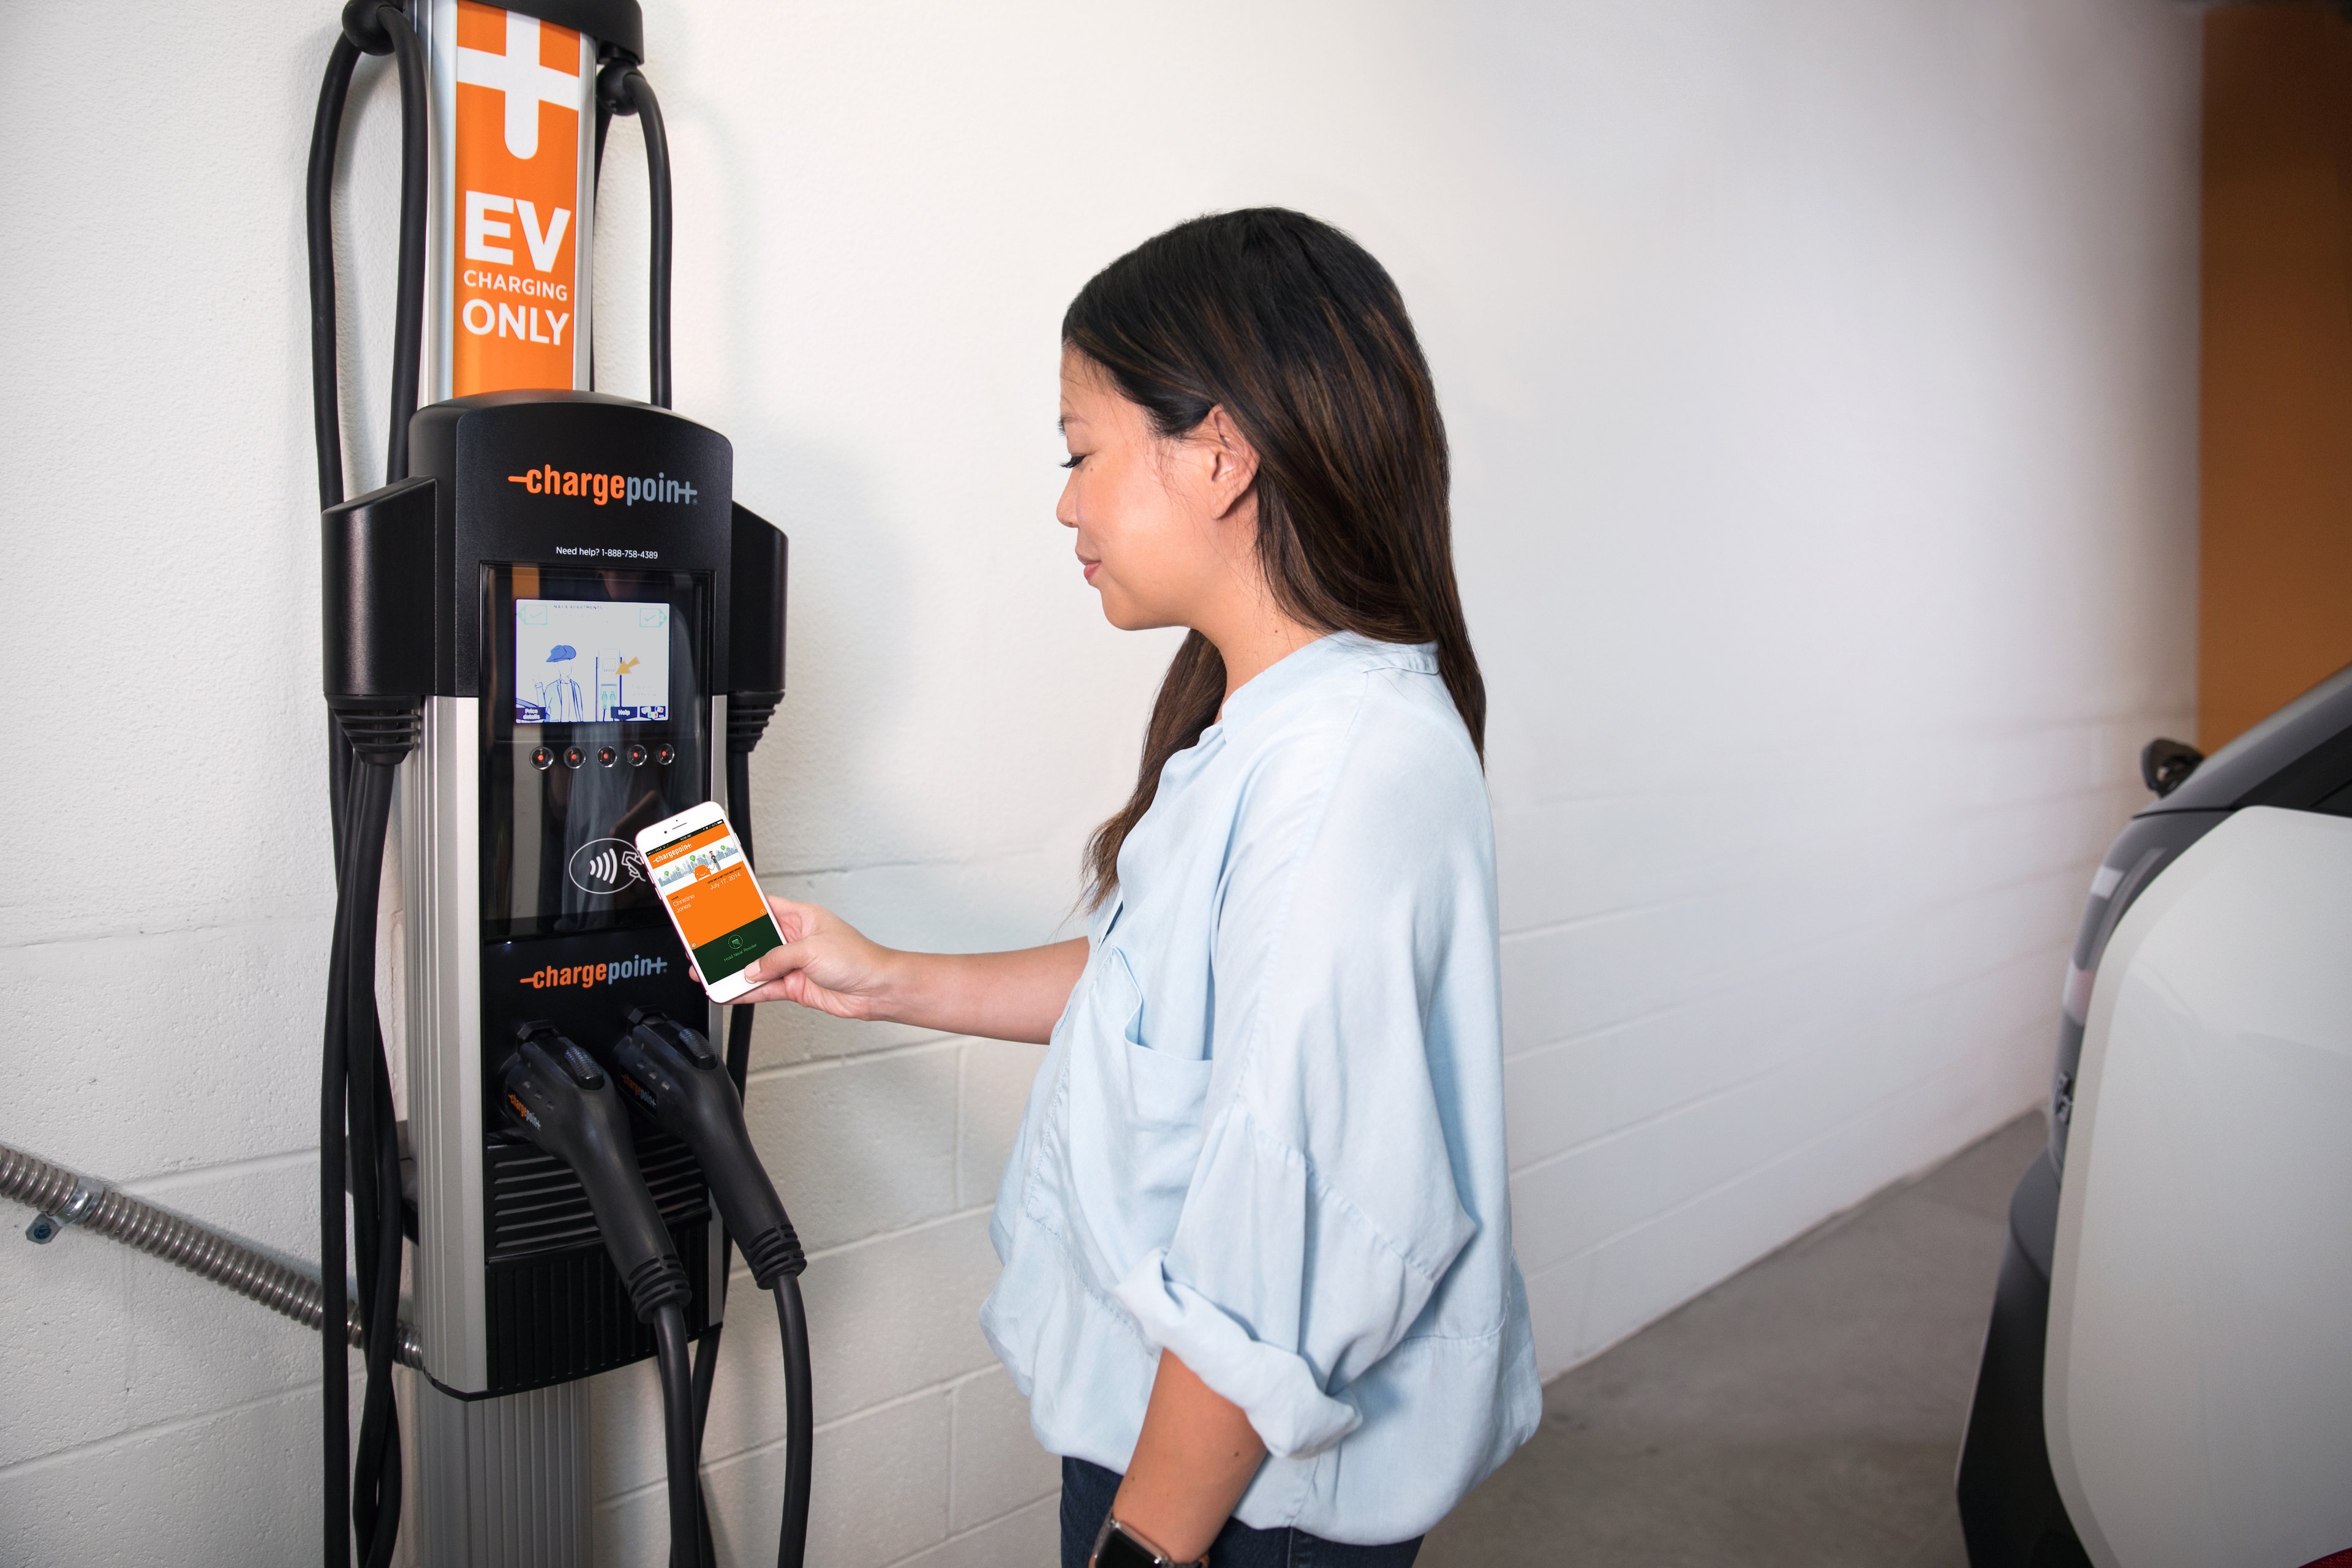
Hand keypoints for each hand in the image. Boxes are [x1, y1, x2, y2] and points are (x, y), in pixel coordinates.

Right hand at [719, 898, 903, 1020]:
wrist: (876, 989)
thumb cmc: (858, 959)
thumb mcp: (811, 949)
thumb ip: (776, 958)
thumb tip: (752, 968)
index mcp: (801, 917)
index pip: (763, 907)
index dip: (740, 908)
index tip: (717, 910)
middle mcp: (795, 939)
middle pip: (754, 939)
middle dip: (731, 945)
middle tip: (705, 948)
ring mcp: (794, 964)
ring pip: (756, 966)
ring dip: (734, 972)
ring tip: (709, 974)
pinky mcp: (794, 986)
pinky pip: (764, 988)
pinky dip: (746, 992)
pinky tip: (729, 992)